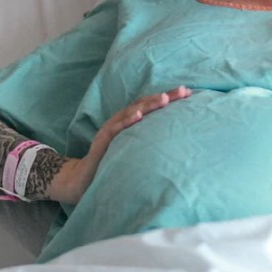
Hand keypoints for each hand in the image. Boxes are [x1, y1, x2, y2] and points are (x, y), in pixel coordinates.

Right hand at [55, 86, 191, 203]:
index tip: (188, 93)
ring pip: (131, 112)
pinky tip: (139, 115)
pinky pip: (116, 128)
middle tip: (183, 91)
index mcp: (129, 123)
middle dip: (164, 96)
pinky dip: (128, 120)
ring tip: (165, 98)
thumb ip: (147, 142)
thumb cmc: (110, 164)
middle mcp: (121, 122)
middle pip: (144, 104)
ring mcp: (111, 129)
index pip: (150, 106)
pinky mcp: (102, 140)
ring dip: (148, 104)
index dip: (168, 98)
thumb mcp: (132, 150)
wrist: (83, 180)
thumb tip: (175, 140)